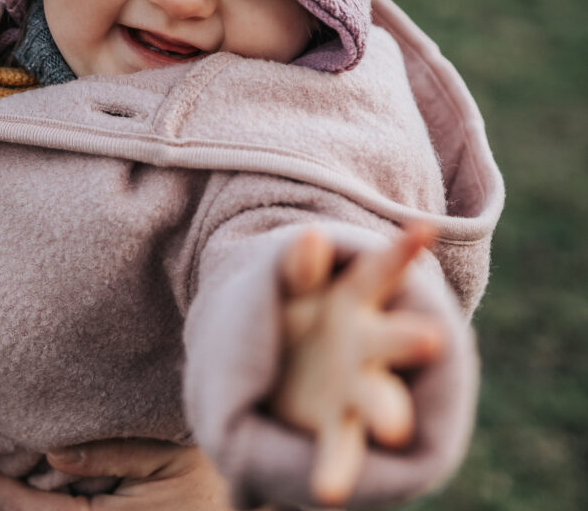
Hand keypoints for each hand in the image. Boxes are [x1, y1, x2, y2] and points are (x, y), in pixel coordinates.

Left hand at [0, 438, 246, 509]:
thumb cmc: (210, 478)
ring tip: (29, 480)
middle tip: (4, 468)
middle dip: (14, 503)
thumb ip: (109, 454)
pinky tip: (64, 494)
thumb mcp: (164, 457)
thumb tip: (51, 451)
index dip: (3, 491)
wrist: (251, 510)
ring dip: (38, 509)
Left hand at [270, 222, 445, 506]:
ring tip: (396, 431)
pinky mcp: (335, 429)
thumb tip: (312, 235)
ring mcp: (356, 389)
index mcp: (356, 298)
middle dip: (413, 339)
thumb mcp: (287, 281)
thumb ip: (297, 263)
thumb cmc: (294, 311)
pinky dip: (334, 471)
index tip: (425, 231)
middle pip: (394, 339)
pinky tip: (329, 491)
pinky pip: (339, 452)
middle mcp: (369, 345)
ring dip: (388, 413)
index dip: (402, 250)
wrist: (280, 364)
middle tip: (435, 339)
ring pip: (378, 400)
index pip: (382, 269)